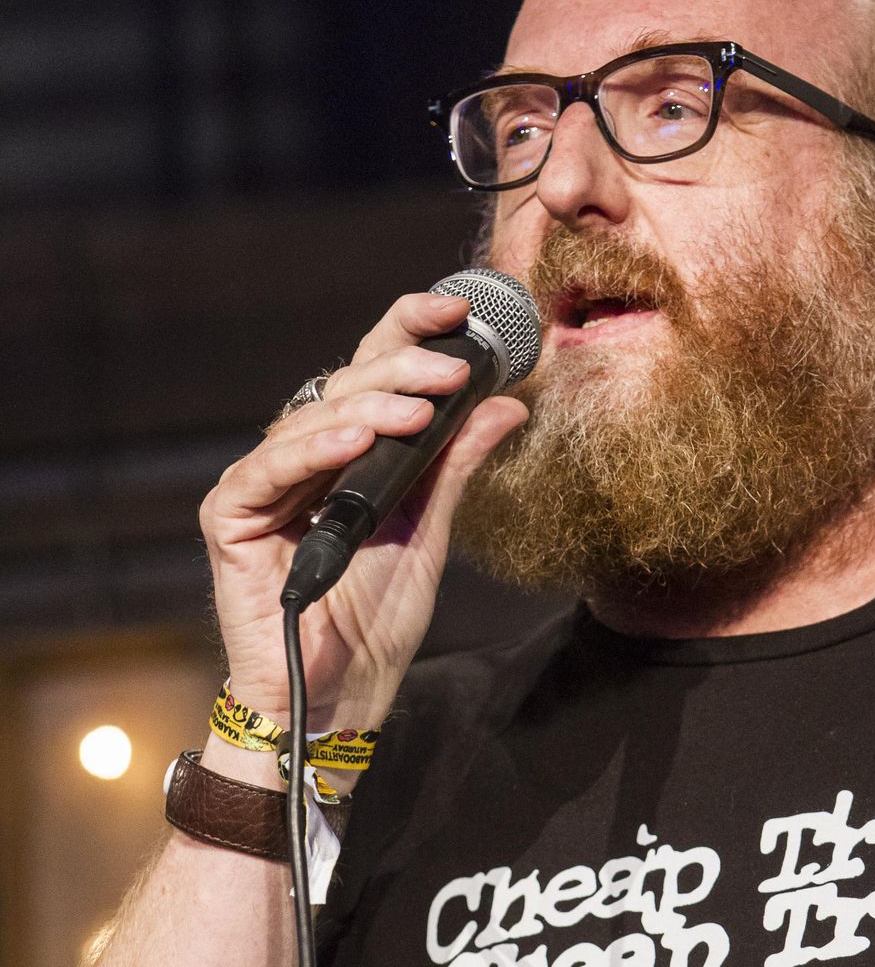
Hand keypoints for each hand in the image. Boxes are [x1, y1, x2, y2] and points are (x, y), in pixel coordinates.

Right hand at [199, 292, 527, 730]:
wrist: (343, 698)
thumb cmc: (379, 617)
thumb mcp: (431, 527)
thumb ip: (456, 463)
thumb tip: (508, 402)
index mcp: (349, 449)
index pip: (373, 369)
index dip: (409, 332)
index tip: (459, 311)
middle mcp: (303, 455)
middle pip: (346, 383)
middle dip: (404, 370)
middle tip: (455, 369)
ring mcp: (264, 484)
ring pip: (312, 417)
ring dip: (370, 407)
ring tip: (418, 410)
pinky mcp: (231, 518)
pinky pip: (267, 471)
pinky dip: (312, 450)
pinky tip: (355, 440)